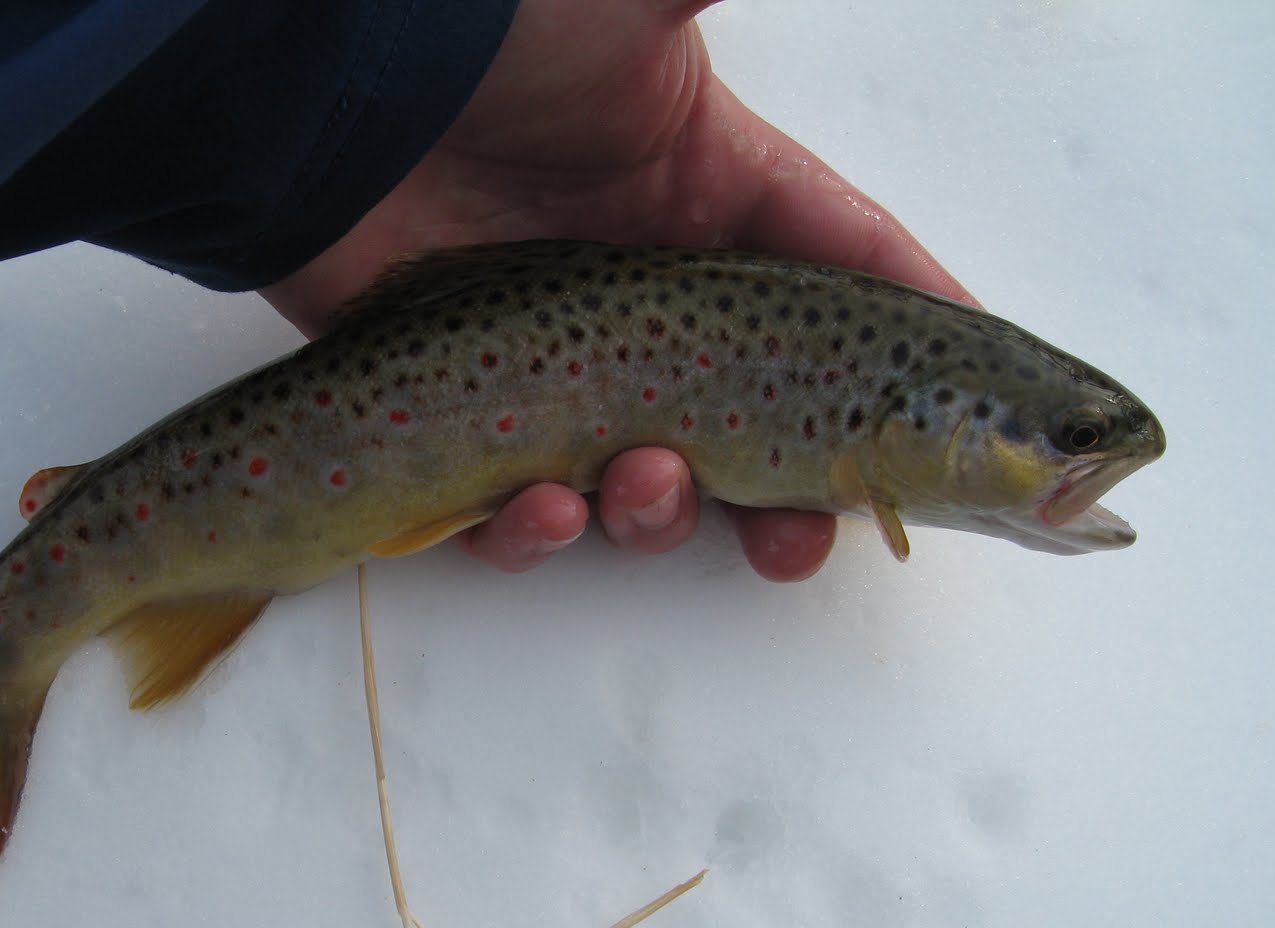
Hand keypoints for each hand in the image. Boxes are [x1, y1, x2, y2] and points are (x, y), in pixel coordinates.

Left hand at [260, 0, 975, 580]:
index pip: (840, 273)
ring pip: (643, 483)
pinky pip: (520, 510)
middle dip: (797, 490)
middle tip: (808, 532)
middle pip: (754, 416)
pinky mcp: (466, 416)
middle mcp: (641, 292)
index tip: (958, 420)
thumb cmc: (478, 39)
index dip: (908, 342)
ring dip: (664, 515)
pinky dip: (539, 532)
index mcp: (707, 197)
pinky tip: (540, 507)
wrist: (316, 100)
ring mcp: (554, 362)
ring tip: (646, 484)